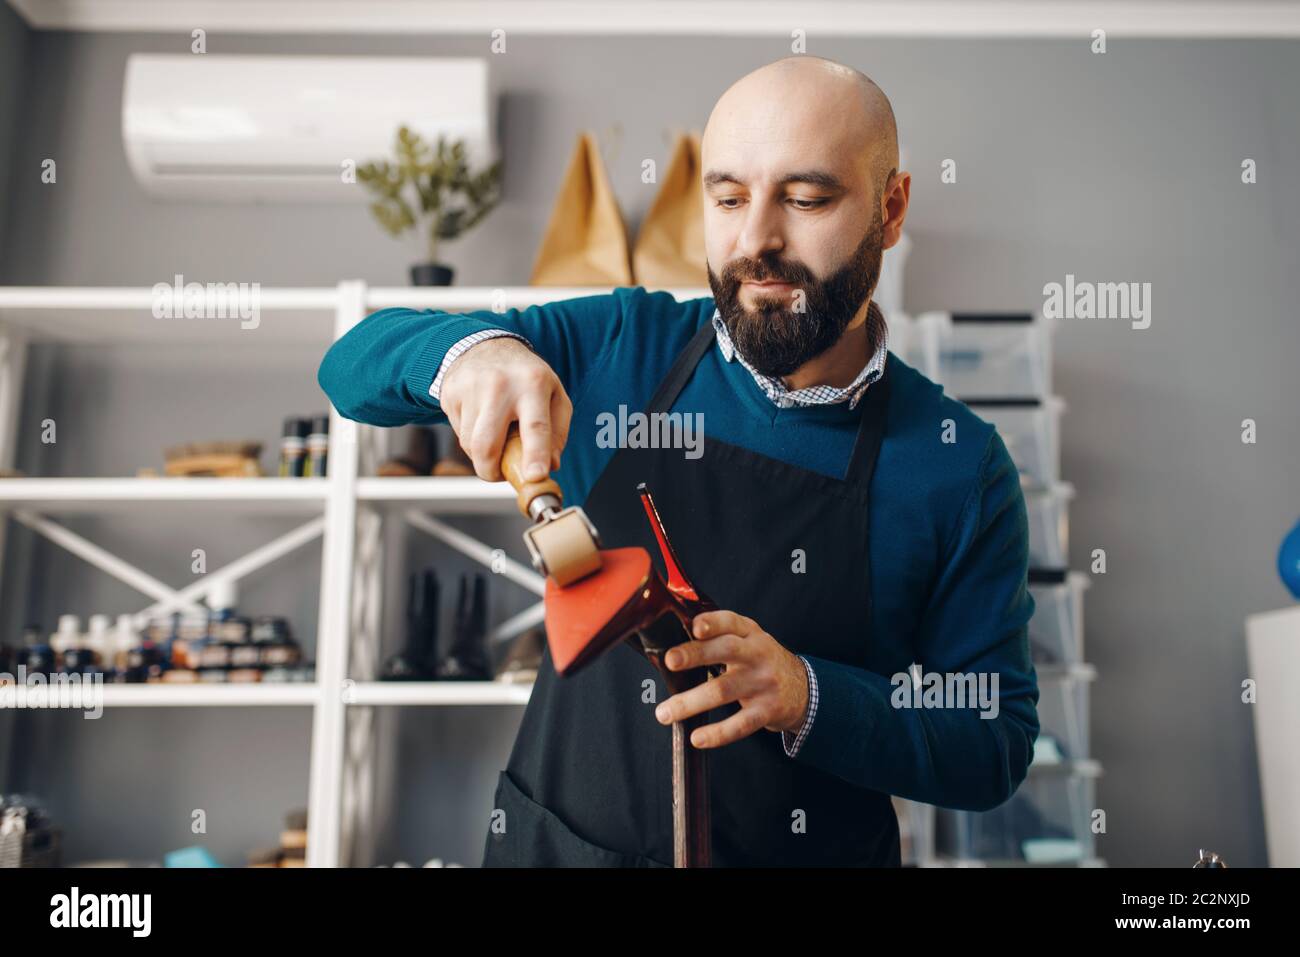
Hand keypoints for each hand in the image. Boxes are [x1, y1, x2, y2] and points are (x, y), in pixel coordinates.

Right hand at [439, 337, 571, 481]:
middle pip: (487, 444)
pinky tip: (480, 424)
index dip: (535, 455)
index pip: (535, 426)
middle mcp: (500, 385)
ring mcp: (471, 388)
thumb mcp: (554, 395)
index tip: (535, 477)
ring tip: (495, 440)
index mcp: (533, 384)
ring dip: (482, 456)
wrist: (486, 346)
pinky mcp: (450, 393)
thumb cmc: (525, 377)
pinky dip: (470, 440)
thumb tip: (550, 465)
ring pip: (470, 444)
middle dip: (492, 471)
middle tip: (500, 474)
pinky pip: (457, 433)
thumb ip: (558, 432)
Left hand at [653, 610, 808, 747]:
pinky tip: (697, 738)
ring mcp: (763, 683)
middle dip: (696, 654)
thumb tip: (671, 647)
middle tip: (670, 660)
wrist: (803, 689)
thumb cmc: (760, 661)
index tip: (694, 627)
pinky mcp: (767, 710)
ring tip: (664, 713)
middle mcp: (757, 654)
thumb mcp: (747, 640)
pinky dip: (718, 733)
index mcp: (749, 633)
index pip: (730, 622)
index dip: (713, 622)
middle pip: (726, 651)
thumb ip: (718, 638)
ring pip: (724, 690)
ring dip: (691, 702)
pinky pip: (740, 724)